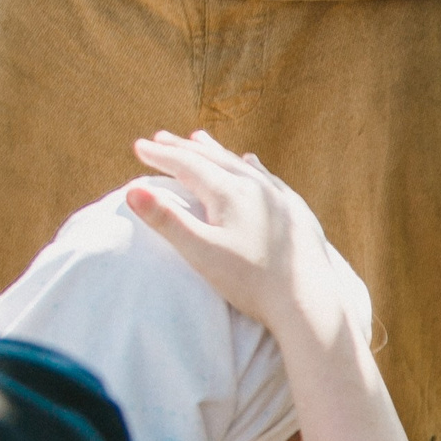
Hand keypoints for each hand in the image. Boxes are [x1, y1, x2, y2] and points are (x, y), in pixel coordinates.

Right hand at [126, 131, 355, 349]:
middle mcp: (256, 187)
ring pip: (241, 165)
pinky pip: (269, 178)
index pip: (187, 166)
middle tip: (159, 138)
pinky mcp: (297, 212)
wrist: (309, 302)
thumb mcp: (202, 254)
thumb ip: (167, 221)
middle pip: (212, 159)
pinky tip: (251, 162)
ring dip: (216, 152)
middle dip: (182, 148)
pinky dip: (252, 166)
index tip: (138, 147)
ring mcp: (280, 198)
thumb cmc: (251, 283)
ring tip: (198, 139)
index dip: (160, 156)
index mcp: (229, 194)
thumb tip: (132, 190)